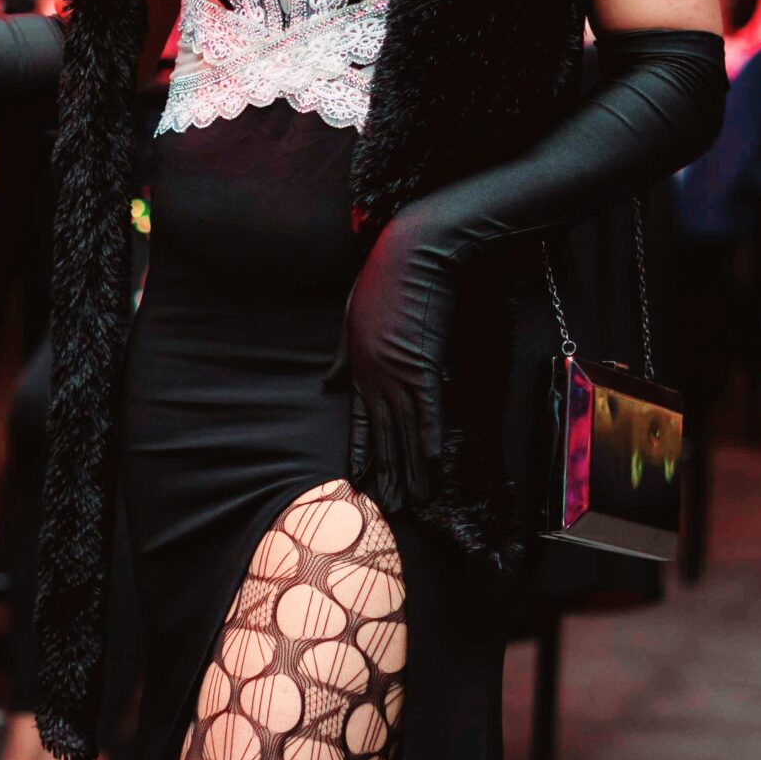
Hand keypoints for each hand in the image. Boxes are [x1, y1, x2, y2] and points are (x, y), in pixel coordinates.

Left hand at [331, 210, 458, 514]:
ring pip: (405, 430)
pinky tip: (432, 462)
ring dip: (412, 468)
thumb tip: (328, 384)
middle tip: (391, 507)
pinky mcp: (422, 363)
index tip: (362, 479)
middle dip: (389, 473)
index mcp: (360, 366)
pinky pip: (427, 408)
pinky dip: (430, 436)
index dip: (364, 452)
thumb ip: (341, 355)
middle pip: (385, 434)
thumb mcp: (352, 317)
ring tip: (417, 499)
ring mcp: (399, 371)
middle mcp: (376, 376)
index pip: (361, 420)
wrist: (410, 252)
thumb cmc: (383, 278)